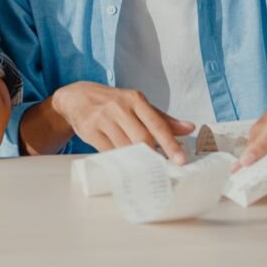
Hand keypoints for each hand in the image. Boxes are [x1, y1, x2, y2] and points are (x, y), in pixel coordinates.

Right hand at [54, 81, 194, 163]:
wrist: (77, 97)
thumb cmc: (112, 102)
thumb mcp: (136, 104)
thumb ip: (162, 118)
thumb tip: (189, 128)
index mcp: (135, 99)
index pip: (157, 124)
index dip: (170, 144)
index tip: (180, 160)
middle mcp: (119, 107)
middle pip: (142, 138)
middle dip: (154, 156)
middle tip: (163, 169)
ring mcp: (103, 119)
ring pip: (125, 147)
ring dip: (137, 160)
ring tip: (147, 169)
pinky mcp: (91, 131)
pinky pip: (109, 152)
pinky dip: (120, 160)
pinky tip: (127, 165)